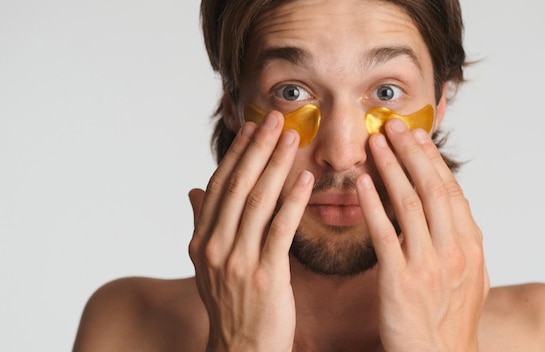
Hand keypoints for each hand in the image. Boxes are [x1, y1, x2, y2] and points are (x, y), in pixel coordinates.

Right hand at [187, 112, 313, 351]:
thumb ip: (202, 225)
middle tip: (276, 120)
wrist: (242, 349)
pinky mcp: (266, 276)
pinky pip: (281, 229)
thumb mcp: (208, 265)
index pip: (220, 185)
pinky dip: (293, 201)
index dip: (237, 154)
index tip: (252, 127)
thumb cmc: (231, 304)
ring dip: (277, 165)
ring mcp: (239, 261)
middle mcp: (216, 247)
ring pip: (259, 201)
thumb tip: (194, 191)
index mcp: (202, 240)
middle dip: (258, 149)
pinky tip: (306, 179)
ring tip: (292, 138)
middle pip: (238, 186)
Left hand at [356, 119, 489, 351]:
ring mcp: (428, 264)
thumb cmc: (452, 321)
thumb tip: (456, 211)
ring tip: (374, 143)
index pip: (450, 191)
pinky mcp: (401, 280)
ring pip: (409, 203)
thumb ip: (462, 242)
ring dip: (390, 168)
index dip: (431, 160)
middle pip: (431, 188)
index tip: (416, 136)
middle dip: (410, 152)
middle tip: (392, 126)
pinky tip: (361, 183)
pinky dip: (372, 205)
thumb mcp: (471, 278)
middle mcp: (454, 249)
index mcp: (470, 246)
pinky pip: (384, 234)